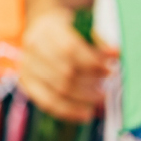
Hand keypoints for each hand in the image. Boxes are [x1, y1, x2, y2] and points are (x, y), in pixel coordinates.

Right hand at [20, 7, 116, 122]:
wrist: (42, 27)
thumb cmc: (69, 28)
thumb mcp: (83, 25)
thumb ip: (99, 40)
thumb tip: (115, 55)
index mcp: (48, 27)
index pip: (70, 48)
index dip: (93, 62)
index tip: (111, 69)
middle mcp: (32, 46)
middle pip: (64, 72)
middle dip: (91, 83)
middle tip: (108, 88)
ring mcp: (26, 65)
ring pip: (57, 90)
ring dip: (84, 98)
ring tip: (100, 99)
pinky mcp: (26, 82)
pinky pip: (47, 102)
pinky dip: (69, 111)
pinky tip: (85, 114)